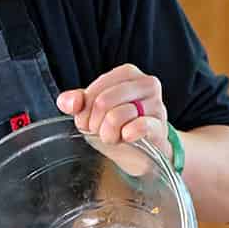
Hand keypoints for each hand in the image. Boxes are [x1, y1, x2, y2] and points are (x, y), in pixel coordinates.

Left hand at [57, 65, 173, 164]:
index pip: (96, 89)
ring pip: (118, 116)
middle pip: (104, 101)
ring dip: (108, 133)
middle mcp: (145, 84)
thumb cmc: (118, 127)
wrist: (143, 154)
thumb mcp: (94, 112)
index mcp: (128, 74)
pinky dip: (128, 133)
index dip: (85, 110)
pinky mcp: (161, 127)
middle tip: (99, 132)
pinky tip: (126, 137)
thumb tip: (67, 102)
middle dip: (95, 123)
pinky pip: (141, 126)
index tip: (87, 123)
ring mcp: (156, 105)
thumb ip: (77, 102)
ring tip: (112, 138)